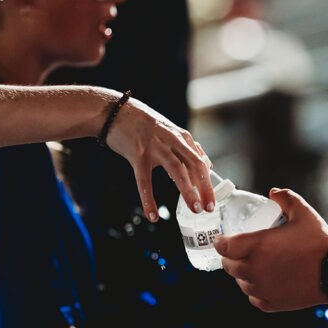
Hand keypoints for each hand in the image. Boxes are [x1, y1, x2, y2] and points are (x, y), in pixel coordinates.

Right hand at [106, 98, 214, 222]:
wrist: (116, 112)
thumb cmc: (143, 125)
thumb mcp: (170, 133)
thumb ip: (187, 148)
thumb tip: (206, 164)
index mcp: (180, 138)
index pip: (200, 161)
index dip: (208, 182)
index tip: (212, 199)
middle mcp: (172, 141)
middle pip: (195, 165)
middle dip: (205, 188)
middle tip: (209, 207)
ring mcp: (155, 147)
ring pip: (177, 171)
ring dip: (188, 191)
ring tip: (195, 209)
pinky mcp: (138, 155)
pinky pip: (145, 182)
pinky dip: (149, 200)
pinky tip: (153, 215)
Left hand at [216, 188, 327, 311]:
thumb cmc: (319, 240)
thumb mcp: (303, 212)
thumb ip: (286, 198)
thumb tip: (272, 192)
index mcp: (256, 247)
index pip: (224, 248)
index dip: (220, 242)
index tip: (222, 239)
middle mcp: (255, 270)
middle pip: (229, 266)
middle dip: (229, 258)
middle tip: (236, 252)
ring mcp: (262, 289)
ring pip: (240, 282)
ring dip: (242, 274)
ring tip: (251, 266)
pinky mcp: (272, 304)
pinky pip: (254, 297)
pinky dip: (255, 290)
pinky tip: (262, 283)